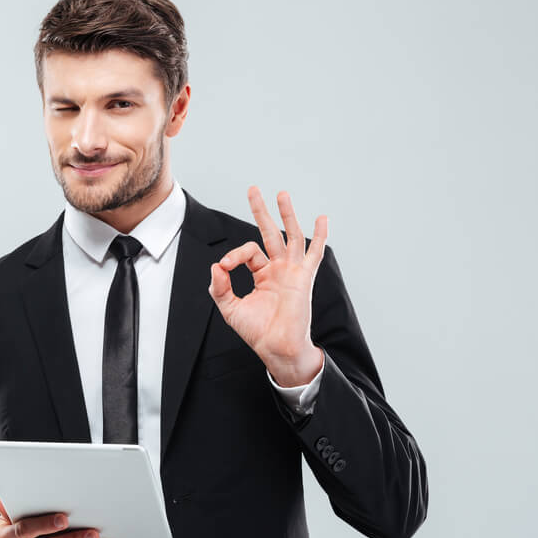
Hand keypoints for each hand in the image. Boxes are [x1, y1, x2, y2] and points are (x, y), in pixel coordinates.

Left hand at [208, 187, 327, 386]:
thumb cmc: (257, 331)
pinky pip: (314, 254)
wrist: (276, 347)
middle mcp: (278, 269)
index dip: (233, 255)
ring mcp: (292, 271)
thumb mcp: (229, 308)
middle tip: (253, 190)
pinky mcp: (303, 278)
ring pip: (290, 236)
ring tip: (281, 193)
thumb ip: (219, 287)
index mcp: (262, 274)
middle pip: (270, 233)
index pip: (248, 251)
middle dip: (261, 211)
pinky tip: (321, 219)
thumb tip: (216, 265)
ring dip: (286, 214)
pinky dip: (319, 236)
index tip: (224, 267)